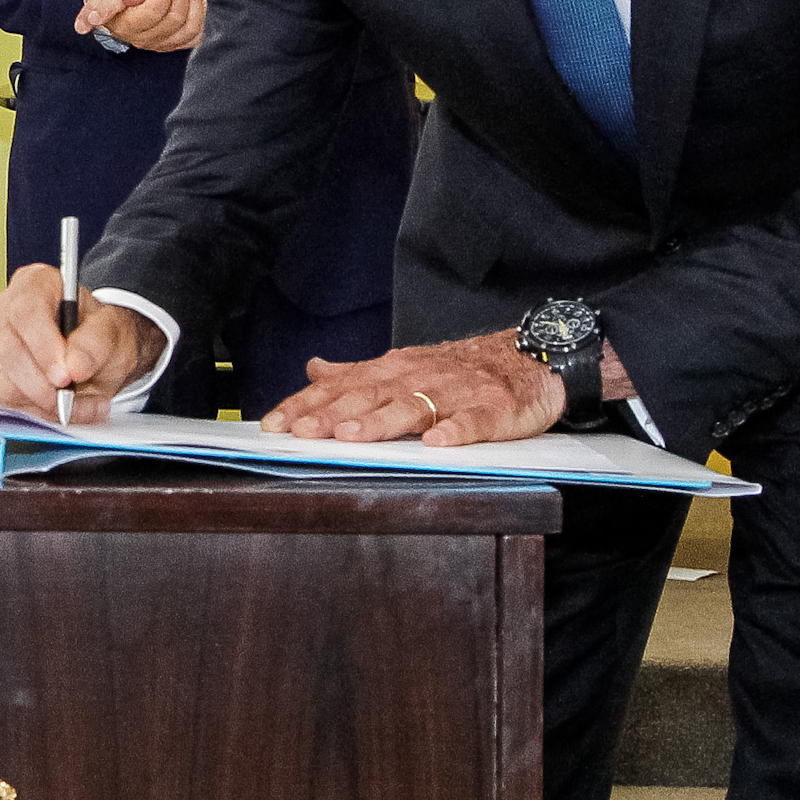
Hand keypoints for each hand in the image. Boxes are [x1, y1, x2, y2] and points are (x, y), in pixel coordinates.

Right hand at [0, 262, 164, 422]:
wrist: (97, 354)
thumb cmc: (101, 333)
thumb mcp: (114, 331)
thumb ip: (96, 343)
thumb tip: (74, 365)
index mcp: (35, 284)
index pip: (26, 312)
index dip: (42, 346)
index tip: (64, 375)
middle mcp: (7, 310)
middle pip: (10, 351)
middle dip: (43, 383)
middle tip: (74, 395)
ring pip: (4, 381)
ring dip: (45, 402)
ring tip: (81, 402)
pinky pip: (8, 400)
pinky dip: (40, 411)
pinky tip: (66, 407)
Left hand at [262, 332, 564, 445]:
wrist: (525, 357)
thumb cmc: (456, 370)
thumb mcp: (402, 367)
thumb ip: (357, 374)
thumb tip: (313, 369)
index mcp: (391, 371)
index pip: (339, 387)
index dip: (306, 405)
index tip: (274, 424)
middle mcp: (416, 378)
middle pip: (368, 397)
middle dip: (332, 415)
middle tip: (302, 432)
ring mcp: (453, 394)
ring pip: (412, 407)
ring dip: (380, 421)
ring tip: (351, 437)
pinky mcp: (491, 409)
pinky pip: (472, 422)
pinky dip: (455, 431)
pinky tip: (436, 442)